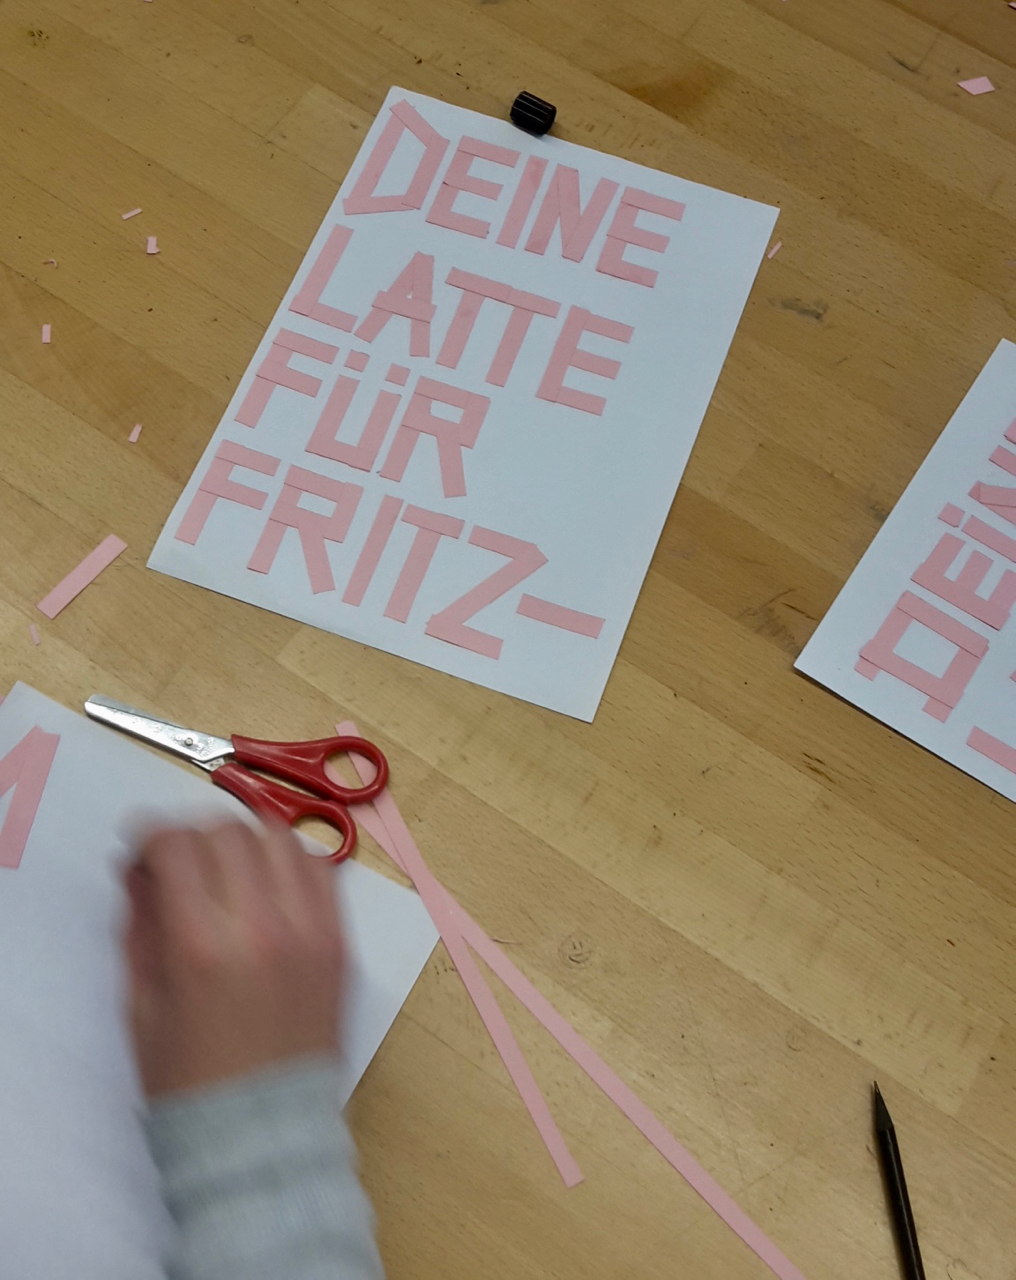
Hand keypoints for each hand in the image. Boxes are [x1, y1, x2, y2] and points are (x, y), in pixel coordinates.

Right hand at [123, 820, 345, 1096]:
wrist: (263, 1135)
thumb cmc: (190, 1080)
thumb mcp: (142, 1004)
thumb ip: (140, 925)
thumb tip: (138, 869)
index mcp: (203, 948)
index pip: (177, 846)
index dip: (150, 837)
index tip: (141, 849)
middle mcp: (264, 927)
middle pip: (227, 831)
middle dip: (193, 835)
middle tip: (179, 860)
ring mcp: (312, 931)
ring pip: (279, 837)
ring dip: (243, 839)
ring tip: (225, 866)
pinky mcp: (341, 941)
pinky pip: (320, 869)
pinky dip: (289, 860)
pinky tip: (268, 881)